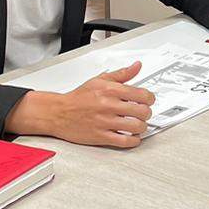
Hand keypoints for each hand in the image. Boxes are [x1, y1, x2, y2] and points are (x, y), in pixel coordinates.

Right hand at [6, 61, 154, 148]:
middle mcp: (108, 105)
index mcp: (110, 90)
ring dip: (142, 127)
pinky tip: (133, 136)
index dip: (150, 98)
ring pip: (136, 127)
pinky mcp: (101, 136)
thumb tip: (137, 66)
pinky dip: (134, 140)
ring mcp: (105, 122)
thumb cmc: (78, 98)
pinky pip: (125, 141)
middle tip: (143, 113)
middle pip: (142, 111)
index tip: (148, 100)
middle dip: (147, 113)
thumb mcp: (100, 80)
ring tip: (138, 124)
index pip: (142, 94)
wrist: (59, 112)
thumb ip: (122, 74)